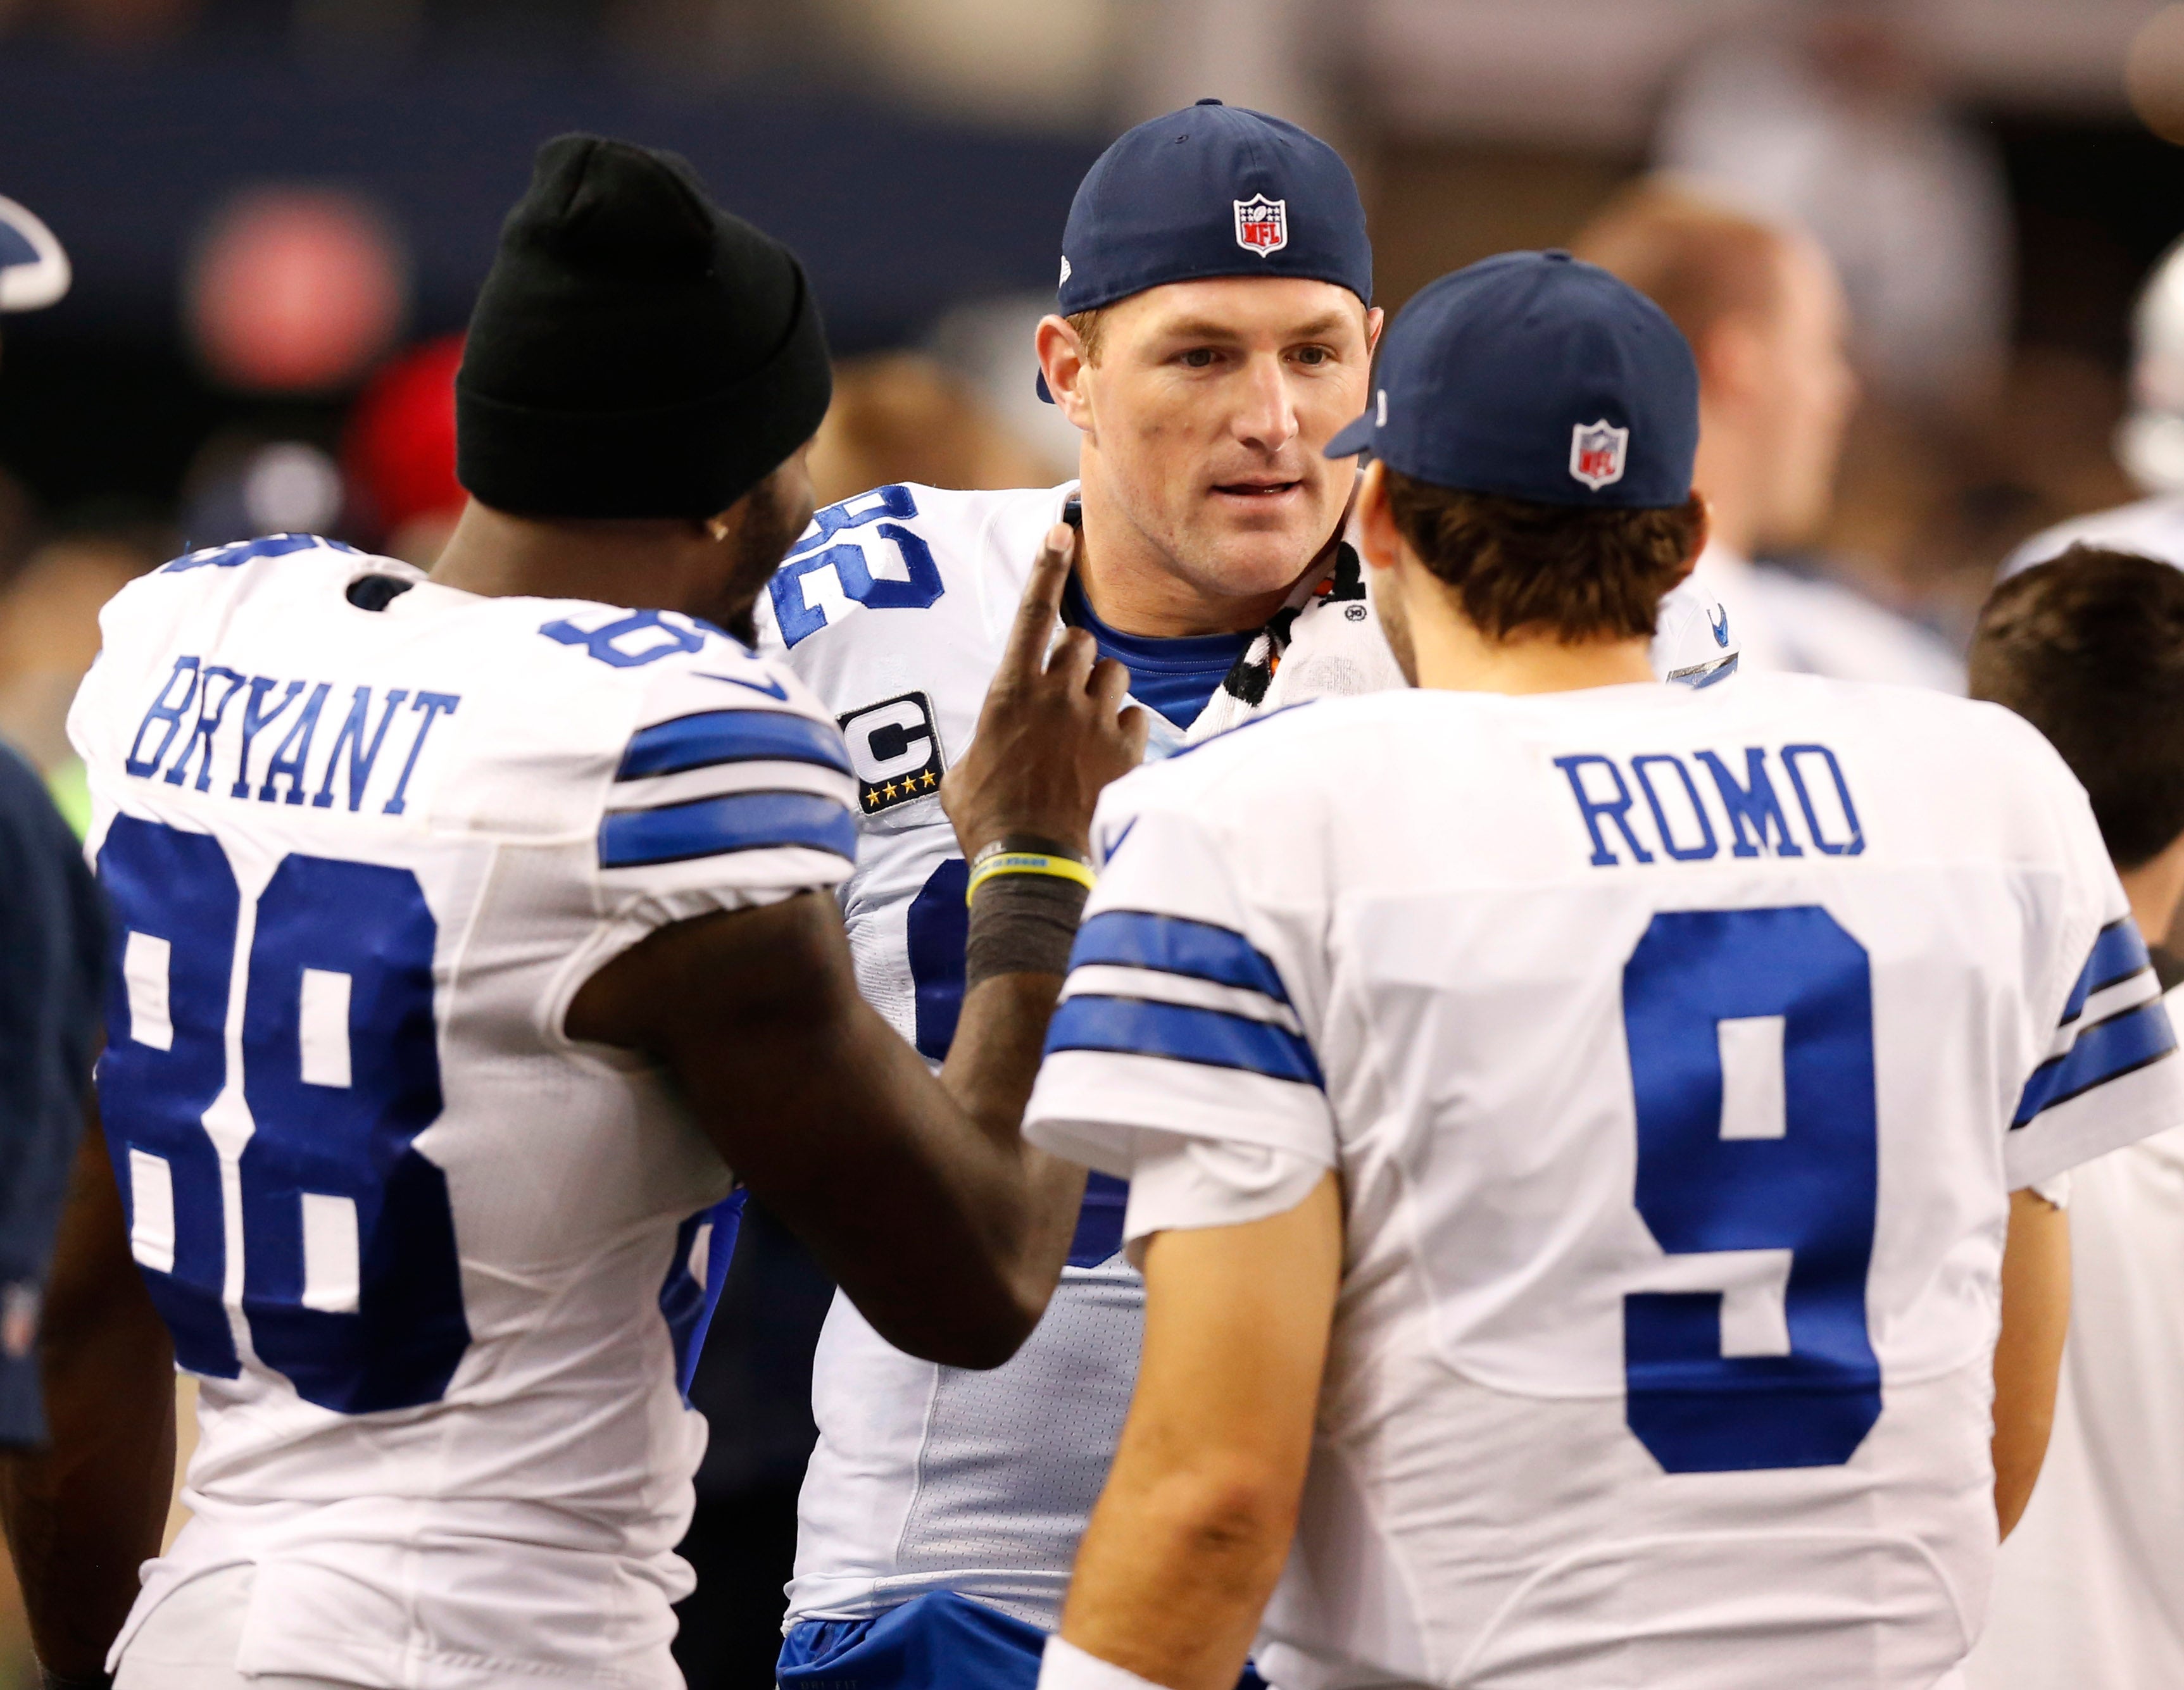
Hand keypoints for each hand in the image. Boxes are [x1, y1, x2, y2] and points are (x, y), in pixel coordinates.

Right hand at [943, 524, 1147, 860]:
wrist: (1030, 863)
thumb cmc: (985, 819)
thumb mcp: (962, 772)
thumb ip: (984, 740)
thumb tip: (985, 749)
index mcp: (1009, 691)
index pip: (1031, 614)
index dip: (1046, 569)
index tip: (1060, 532)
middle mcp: (1057, 693)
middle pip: (1080, 641)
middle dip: (1074, 658)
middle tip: (1062, 694)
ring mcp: (1095, 719)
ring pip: (1113, 673)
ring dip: (1101, 689)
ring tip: (1085, 725)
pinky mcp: (1125, 748)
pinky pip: (1134, 716)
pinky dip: (1122, 728)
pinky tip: (1105, 755)